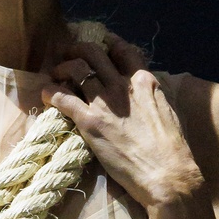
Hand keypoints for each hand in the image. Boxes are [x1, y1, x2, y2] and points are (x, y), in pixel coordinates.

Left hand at [40, 35, 203, 211]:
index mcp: (145, 82)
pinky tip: (46, 95)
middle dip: (77, 50)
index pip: (122, 51)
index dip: (107, 44)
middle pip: (94, 53)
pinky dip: (50, 93)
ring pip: (75, 69)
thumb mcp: (166, 111)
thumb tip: (143, 93)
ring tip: (56, 75)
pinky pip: (62, 97)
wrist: (165, 174)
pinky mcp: (89, 121)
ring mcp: (105, 102)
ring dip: (62, 69)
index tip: (99, 44)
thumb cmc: (171, 150)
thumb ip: (150, 96)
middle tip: (69, 56)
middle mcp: (123, 85)